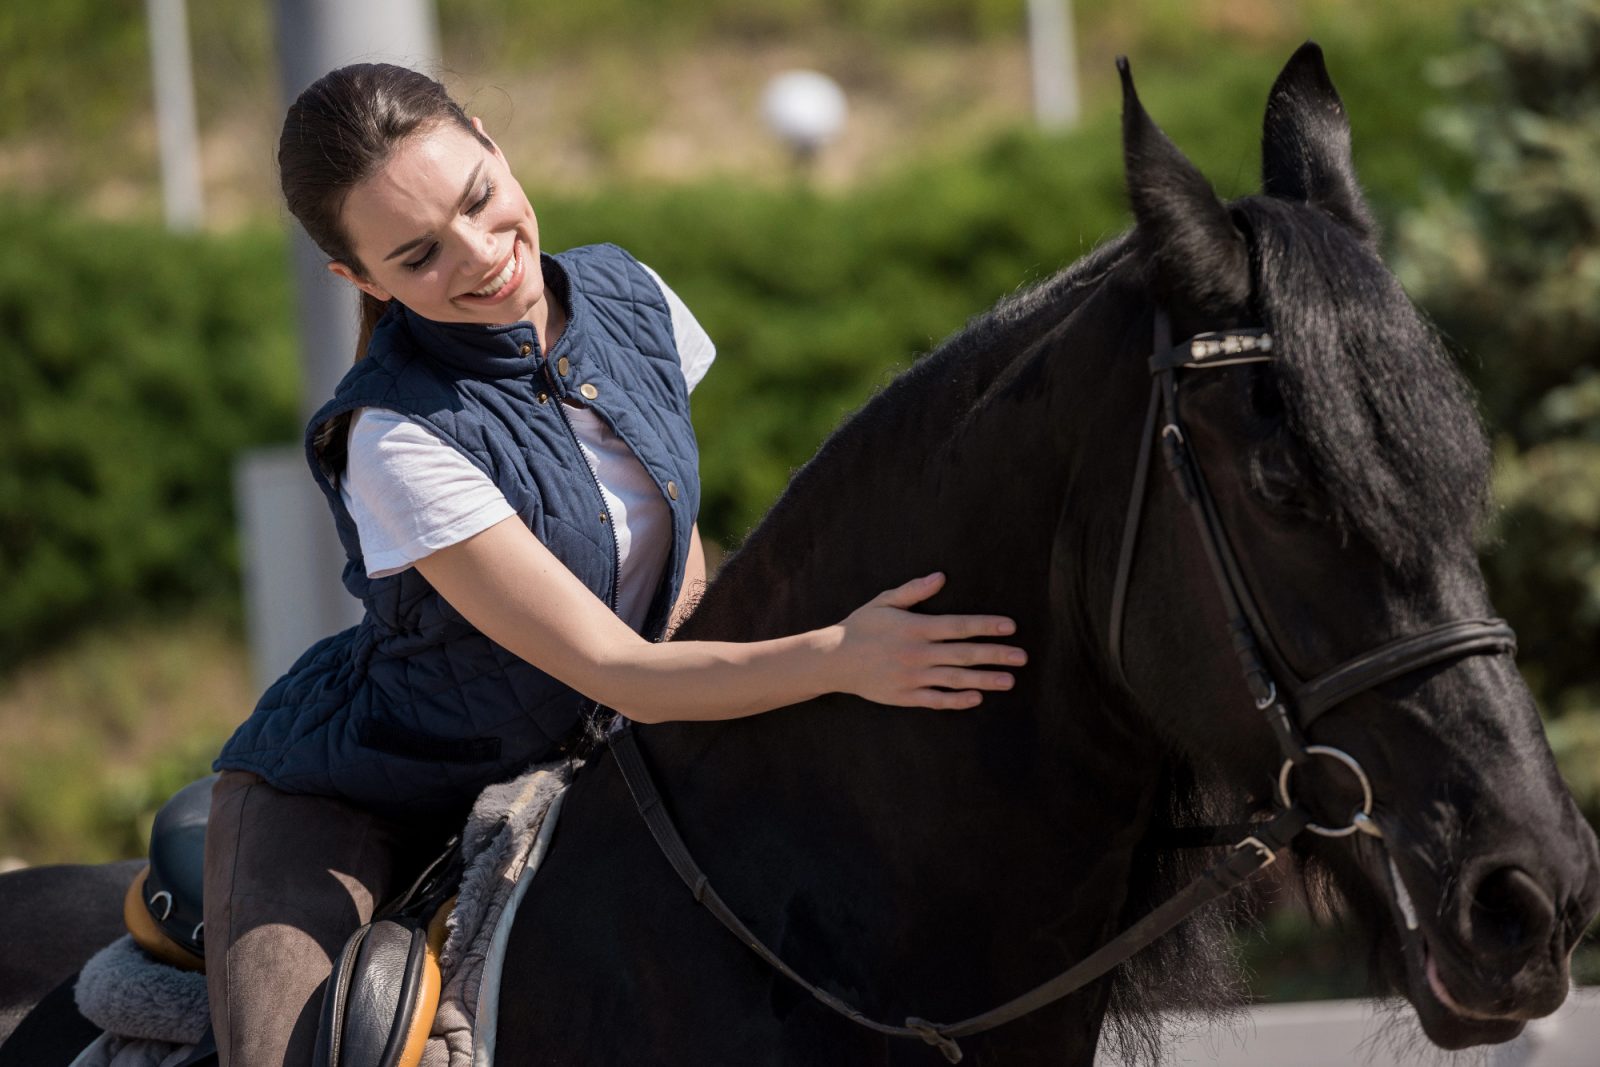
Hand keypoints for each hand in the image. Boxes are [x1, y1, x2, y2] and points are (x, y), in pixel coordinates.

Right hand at [829, 572, 1025, 708]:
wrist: (834, 660)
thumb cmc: (861, 626)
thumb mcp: (884, 602)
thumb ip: (914, 591)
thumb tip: (941, 577)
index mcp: (915, 628)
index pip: (958, 626)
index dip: (986, 626)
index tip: (1010, 627)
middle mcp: (917, 653)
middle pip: (964, 654)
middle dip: (995, 654)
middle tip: (1022, 657)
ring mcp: (912, 677)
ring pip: (955, 679)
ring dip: (984, 680)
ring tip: (1009, 681)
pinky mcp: (905, 696)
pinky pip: (936, 699)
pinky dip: (957, 700)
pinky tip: (977, 698)